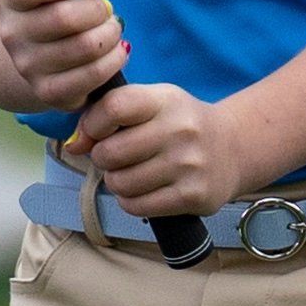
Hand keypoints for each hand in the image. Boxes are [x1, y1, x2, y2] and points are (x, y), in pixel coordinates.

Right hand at [0, 0, 127, 110]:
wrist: (50, 47)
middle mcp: (11, 34)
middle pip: (65, 18)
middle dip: (97, 10)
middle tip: (103, 10)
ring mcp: (27, 67)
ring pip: (85, 47)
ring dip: (110, 33)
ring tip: (110, 28)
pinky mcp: (49, 93)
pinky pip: (92, 76)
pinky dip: (114, 60)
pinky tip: (114, 50)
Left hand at [67, 83, 247, 218]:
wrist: (232, 147)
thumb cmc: (179, 123)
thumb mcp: (152, 103)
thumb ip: (110, 113)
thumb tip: (73, 144)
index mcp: (165, 99)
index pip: (114, 107)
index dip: (92, 124)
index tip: (93, 133)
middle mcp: (179, 129)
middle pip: (111, 152)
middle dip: (101, 158)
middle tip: (111, 157)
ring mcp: (188, 164)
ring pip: (121, 183)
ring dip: (115, 181)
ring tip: (127, 173)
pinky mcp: (192, 196)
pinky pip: (137, 206)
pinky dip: (129, 201)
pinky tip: (140, 190)